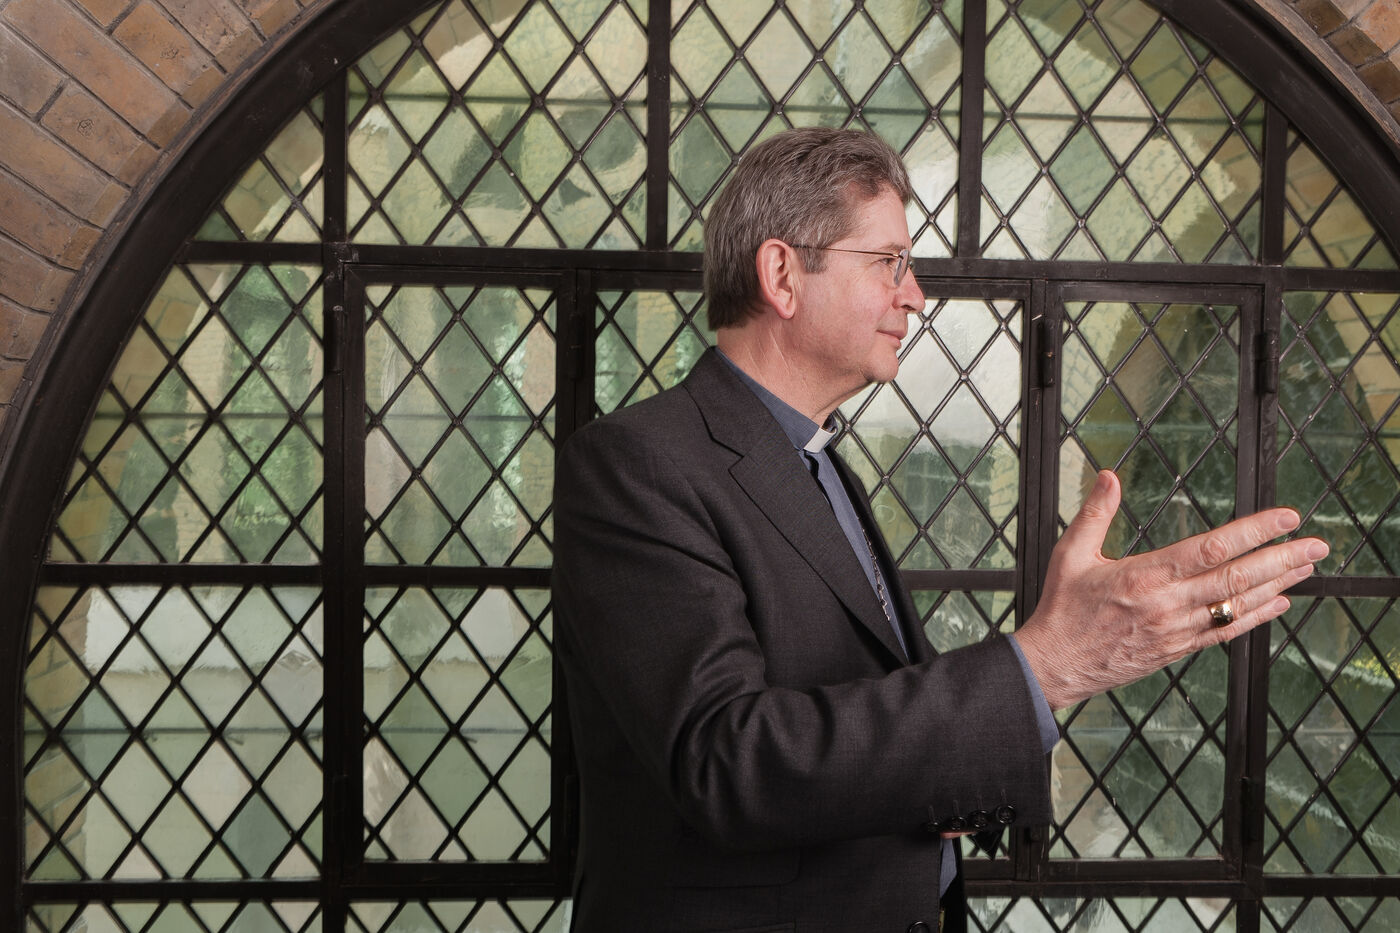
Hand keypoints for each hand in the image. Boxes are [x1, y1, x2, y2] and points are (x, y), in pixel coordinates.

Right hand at [1015, 470, 1327, 709]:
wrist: (1054, 665)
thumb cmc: (1062, 609)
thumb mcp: (1069, 554)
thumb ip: (1095, 513)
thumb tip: (1109, 477)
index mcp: (1143, 576)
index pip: (1211, 549)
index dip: (1253, 533)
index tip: (1283, 519)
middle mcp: (1167, 605)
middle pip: (1237, 579)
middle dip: (1282, 559)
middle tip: (1317, 544)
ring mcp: (1176, 630)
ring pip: (1238, 606)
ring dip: (1277, 585)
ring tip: (1307, 567)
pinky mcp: (1177, 650)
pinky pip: (1226, 632)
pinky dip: (1256, 617)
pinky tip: (1278, 604)